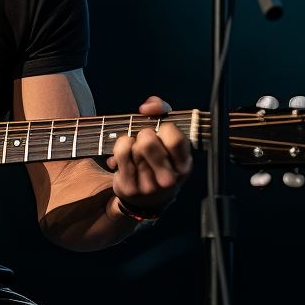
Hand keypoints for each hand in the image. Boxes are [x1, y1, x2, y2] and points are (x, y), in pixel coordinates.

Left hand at [106, 96, 191, 214]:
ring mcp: (149, 185)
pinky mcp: (131, 187)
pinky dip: (119, 147)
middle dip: (143, 134)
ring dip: (130, 141)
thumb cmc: (159, 157)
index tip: (159, 129)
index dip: (163, 127)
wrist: (147, 197)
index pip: (174, 139)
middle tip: (144, 138)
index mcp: (184, 164)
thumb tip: (146, 108)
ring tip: (134, 148)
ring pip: (133, 147)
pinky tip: (123, 154)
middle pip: (148, 143)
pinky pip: (120, 155)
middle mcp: (170, 177)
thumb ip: (161, 110)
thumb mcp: (167, 135)